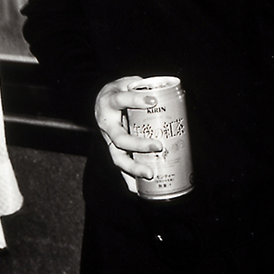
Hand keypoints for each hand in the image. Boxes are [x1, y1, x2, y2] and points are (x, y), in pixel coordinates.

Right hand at [95, 76, 162, 193]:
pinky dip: (128, 180)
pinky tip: (138, 190)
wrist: (101, 98)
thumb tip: (171, 92)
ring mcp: (109, 139)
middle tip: (158, 146)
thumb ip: (147, 87)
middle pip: (120, 138)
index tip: (153, 100)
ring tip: (150, 174)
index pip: (122, 100)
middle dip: (139, 145)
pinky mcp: (114, 150)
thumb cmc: (120, 90)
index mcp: (110, 102)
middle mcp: (106, 123)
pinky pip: (121, 166)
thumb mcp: (129, 83)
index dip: (136, 99)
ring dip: (134, 168)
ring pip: (118, 157)